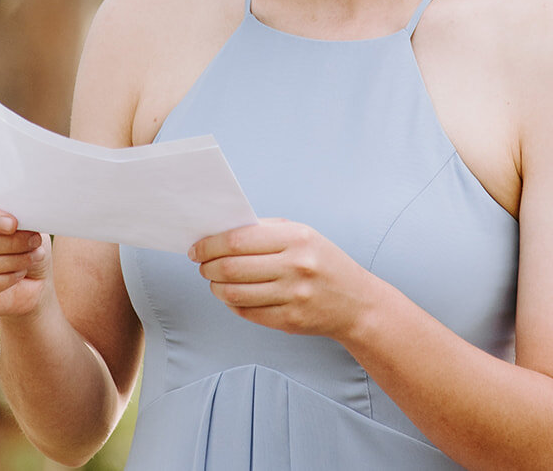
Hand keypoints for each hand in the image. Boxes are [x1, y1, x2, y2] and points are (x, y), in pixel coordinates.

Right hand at [0, 195, 51, 318]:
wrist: (32, 279)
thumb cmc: (25, 243)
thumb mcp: (27, 224)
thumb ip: (19, 216)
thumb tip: (22, 215)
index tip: (13, 224)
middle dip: (7, 242)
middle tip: (33, 241)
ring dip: (10, 261)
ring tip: (33, 257)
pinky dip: (2, 281)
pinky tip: (19, 274)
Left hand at [190, 219, 380, 339]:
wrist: (356, 302)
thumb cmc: (322, 262)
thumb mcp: (303, 235)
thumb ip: (264, 231)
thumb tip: (220, 234)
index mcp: (297, 238)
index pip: (238, 240)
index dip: (210, 245)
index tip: (197, 249)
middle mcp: (295, 266)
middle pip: (231, 268)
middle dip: (208, 267)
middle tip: (202, 266)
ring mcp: (293, 296)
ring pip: (234, 293)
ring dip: (216, 287)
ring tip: (214, 282)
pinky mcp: (289, 320)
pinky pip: (247, 312)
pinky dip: (232, 304)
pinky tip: (232, 296)